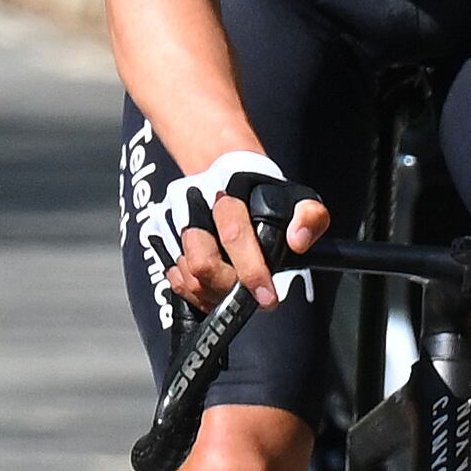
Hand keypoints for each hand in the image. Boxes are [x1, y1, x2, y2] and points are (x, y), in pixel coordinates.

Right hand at [146, 149, 325, 305]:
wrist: (227, 172)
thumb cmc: (266, 194)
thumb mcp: (298, 198)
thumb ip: (309, 216)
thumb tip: (297, 241)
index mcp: (228, 193)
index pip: (234, 237)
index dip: (252, 272)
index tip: (268, 297)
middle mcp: (193, 206)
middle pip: (203, 264)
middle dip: (231, 288)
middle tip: (250, 295)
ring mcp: (173, 222)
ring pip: (186, 276)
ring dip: (213, 294)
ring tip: (234, 290)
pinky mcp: (161, 236)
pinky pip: (173, 279)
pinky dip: (195, 292)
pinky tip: (215, 288)